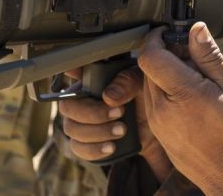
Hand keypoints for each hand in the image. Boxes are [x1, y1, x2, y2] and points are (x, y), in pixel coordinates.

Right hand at [57, 66, 171, 180]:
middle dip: (93, 113)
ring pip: (72, 129)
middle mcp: (80, 100)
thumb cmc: (143, 97)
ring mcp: (79, 122)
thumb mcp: (141, 84)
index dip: (71, 72)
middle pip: (68, 107)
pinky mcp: (85, 142)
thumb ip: (127, 82)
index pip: (72, 72)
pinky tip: (111, 147)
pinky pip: (78, 148)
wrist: (154, 127)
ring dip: (97, 132)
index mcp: (91, 80)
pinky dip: (94, 150)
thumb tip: (108, 97)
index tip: (76, 72)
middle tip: (120, 113)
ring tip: (122, 130)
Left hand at [139, 22, 222, 195]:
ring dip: (166, 75)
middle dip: (167, 56)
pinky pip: (153, 103)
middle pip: (150, 68)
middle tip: (193, 59)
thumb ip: (210, 58)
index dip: (156, 39)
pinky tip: (190, 99)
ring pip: (150, 85)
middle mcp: (162, 109)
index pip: (150, 57)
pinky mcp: (158, 132)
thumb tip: (197, 31)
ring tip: (195, 82)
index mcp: (183, 94)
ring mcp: (157, 123)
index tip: (168, 33)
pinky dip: (167, 93)